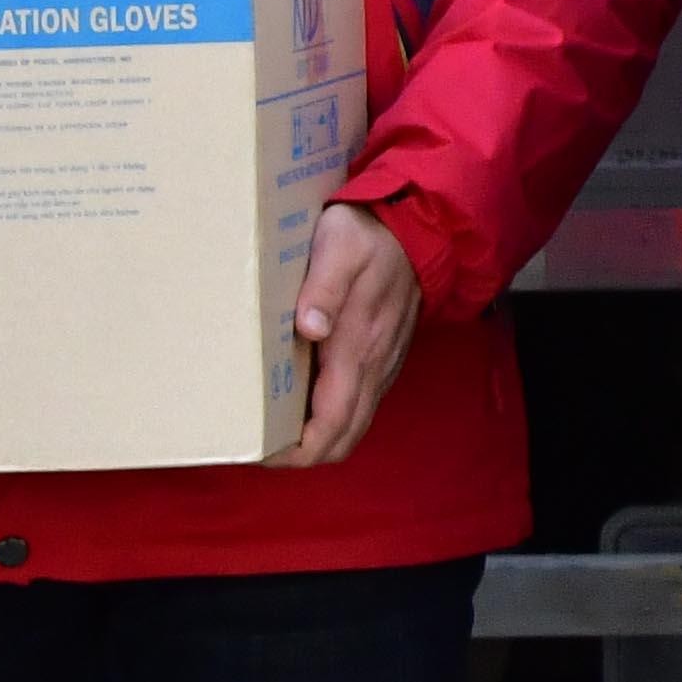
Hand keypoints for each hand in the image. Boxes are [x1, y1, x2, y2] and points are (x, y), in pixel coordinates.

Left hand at [279, 199, 422, 468]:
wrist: (418, 225)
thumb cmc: (368, 234)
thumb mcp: (338, 247)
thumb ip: (323, 287)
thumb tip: (309, 328)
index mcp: (357, 347)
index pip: (332, 422)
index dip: (299, 451)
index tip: (264, 454)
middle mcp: (374, 365)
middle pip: (344, 438)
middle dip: (306, 455)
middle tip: (264, 450)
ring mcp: (383, 364)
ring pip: (354, 425)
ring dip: (321, 440)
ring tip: (278, 432)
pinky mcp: (384, 356)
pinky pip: (361, 404)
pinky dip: (334, 419)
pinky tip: (305, 403)